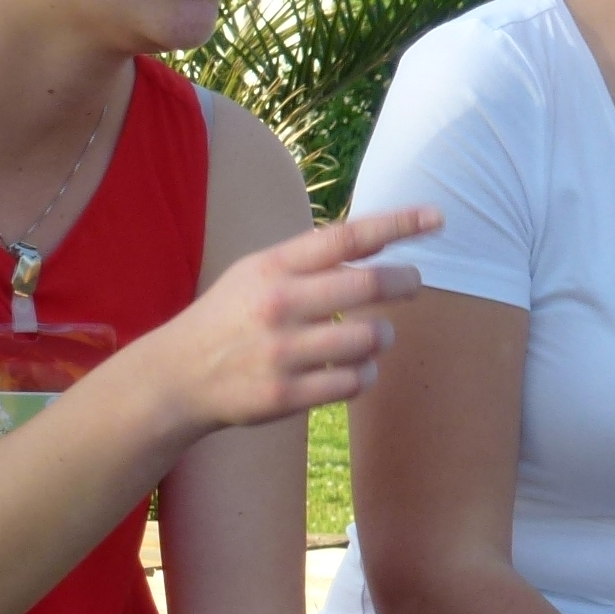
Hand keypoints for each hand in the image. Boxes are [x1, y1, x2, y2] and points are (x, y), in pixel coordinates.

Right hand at [155, 206, 439, 432]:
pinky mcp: (284, 395)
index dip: (399, 224)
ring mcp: (281, 352)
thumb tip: (379, 237)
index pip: (347, 236)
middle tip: (413, 282)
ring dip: (384, 336)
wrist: (177, 376)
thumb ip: (312, 258)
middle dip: (405, 281)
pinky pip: (354, 382)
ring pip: (369, 339)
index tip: (437, 217)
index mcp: (273, 267)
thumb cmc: (232, 316)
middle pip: (368, 284)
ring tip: (377, 336)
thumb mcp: (259, 271)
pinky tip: (357, 369)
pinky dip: (366, 374)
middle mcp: (278, 304)